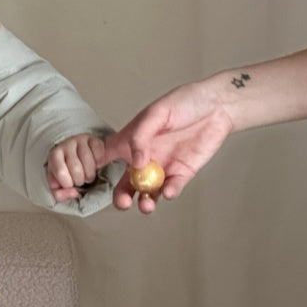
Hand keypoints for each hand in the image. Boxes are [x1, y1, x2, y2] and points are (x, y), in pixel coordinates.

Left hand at [46, 134, 105, 201]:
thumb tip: (74, 193)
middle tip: (80, 180)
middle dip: (80, 180)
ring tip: (87, 175)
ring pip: (90, 163)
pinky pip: (100, 154)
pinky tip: (95, 165)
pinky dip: (99, 164)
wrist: (73, 155)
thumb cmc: (65, 171)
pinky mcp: (94, 139)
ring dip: (90, 175)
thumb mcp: (57, 185)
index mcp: (54, 155)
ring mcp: (81, 140)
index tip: (69, 183)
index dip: (67, 183)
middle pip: (76, 169)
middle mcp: (67, 144)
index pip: (60, 172)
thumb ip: (60, 194)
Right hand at [103, 81, 232, 212]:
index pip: (107, 156)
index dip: (95, 167)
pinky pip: (172, 187)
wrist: (219, 106)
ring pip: (148, 191)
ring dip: (145, 201)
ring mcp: (163, 167)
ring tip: (146, 204)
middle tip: (123, 202)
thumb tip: (135, 162)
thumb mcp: (156, 113)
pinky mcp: (183, 172)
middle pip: (127, 182)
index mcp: (132, 141)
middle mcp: (145, 157)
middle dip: (122, 196)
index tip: (88, 178)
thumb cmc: (185, 102)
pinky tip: (168, 192)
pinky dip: (168, 192)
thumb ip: (140, 136)